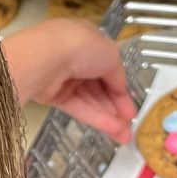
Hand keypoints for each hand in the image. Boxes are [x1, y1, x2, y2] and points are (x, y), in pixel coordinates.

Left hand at [1, 19, 137, 144]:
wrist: (46, 58)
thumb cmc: (81, 47)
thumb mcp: (111, 55)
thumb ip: (117, 75)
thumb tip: (119, 88)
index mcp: (89, 41)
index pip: (109, 68)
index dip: (121, 89)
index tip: (131, 108)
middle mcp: (76, 58)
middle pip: (100, 87)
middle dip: (116, 107)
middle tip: (129, 125)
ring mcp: (64, 78)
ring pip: (91, 100)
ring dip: (109, 117)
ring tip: (124, 136)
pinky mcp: (54, 96)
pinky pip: (79, 107)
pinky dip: (96, 118)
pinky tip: (112, 130)